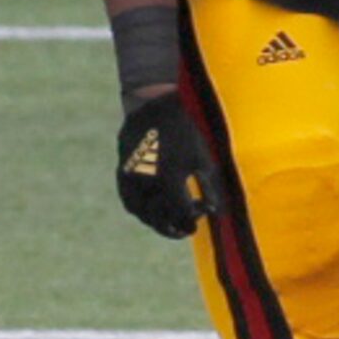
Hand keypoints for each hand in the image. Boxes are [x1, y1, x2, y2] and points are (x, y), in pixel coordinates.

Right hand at [115, 88, 221, 238]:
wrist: (154, 107)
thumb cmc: (185, 132)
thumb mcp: (202, 159)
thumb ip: (209, 188)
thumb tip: (217, 211)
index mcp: (169, 180)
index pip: (180, 214)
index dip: (189, 223)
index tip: (196, 228)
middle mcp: (147, 183)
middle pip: (158, 218)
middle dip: (172, 227)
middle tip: (184, 231)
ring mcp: (131, 179)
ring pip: (141, 212)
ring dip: (155, 221)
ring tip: (169, 223)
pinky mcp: (122, 173)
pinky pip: (129, 201)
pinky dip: (141, 210)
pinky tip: (152, 211)